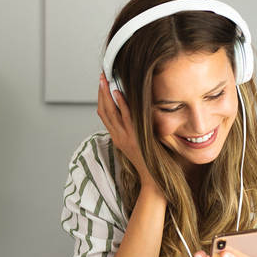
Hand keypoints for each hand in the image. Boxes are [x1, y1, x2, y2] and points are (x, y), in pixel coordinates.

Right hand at [96, 73, 154, 187]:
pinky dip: (120, 104)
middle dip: (101, 92)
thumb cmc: (153, 164)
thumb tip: (142, 115)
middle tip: (101, 75)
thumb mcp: (142, 144)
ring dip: (106, 93)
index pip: (105, 115)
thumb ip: (139, 130)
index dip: (102, 99)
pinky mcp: (133, 138)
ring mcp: (124, 137)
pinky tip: (118, 92)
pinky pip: (125, 118)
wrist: (155, 181)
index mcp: (118, 138)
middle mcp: (118, 137)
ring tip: (106, 78)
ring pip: (110, 112)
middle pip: (103, 111)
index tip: (103, 84)